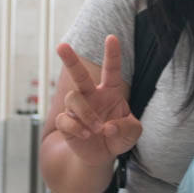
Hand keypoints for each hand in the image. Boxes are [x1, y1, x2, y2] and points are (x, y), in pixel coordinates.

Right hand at [54, 35, 140, 166]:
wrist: (102, 155)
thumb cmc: (118, 136)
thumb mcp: (132, 133)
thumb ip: (126, 128)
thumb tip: (108, 126)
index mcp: (110, 91)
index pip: (111, 70)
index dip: (112, 54)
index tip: (111, 38)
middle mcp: (91, 95)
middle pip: (79, 74)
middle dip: (70, 60)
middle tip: (61, 45)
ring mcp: (77, 108)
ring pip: (73, 98)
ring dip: (86, 114)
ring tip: (96, 129)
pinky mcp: (66, 122)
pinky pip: (65, 119)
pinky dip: (76, 127)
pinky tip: (86, 135)